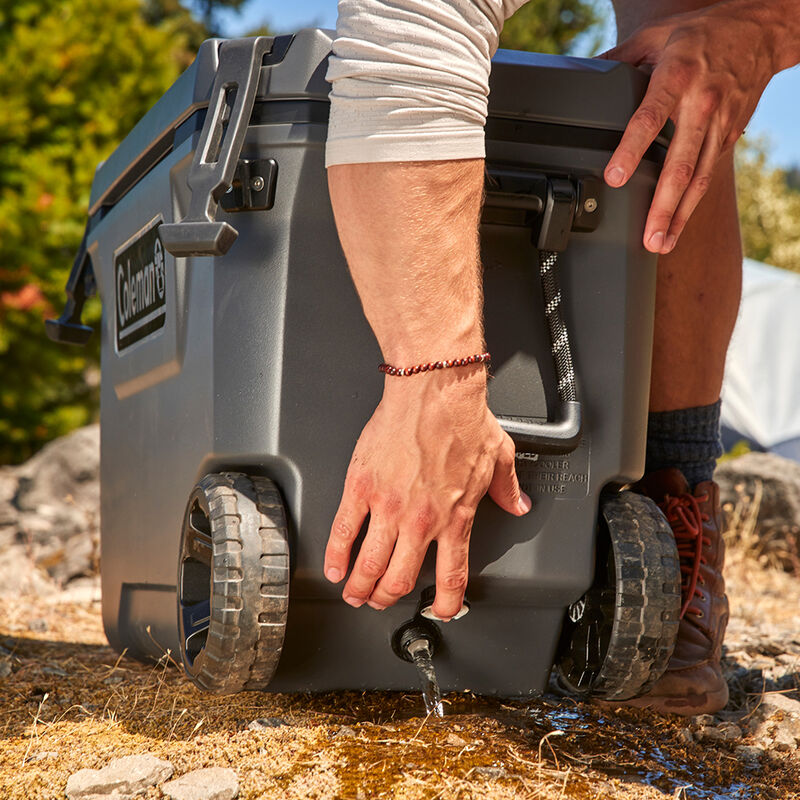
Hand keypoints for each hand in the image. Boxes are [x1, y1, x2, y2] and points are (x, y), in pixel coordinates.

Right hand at [323, 369, 531, 620]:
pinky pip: (343, 531)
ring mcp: (387, 507)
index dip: (447, 602)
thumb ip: (507, 488)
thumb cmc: (463, 419)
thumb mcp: (499, 456)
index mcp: (455, 517)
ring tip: (354, 595)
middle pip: (400, 579)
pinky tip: (335, 567)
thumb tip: (518, 503)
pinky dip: (335, 555)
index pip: (451, 575)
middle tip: (381, 601)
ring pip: (369, 564)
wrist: (433, 391)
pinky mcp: (361, 487)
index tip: (441, 609)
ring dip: (360, 587)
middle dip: (388, 599)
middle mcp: (421, 521)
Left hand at [601, 0, 778, 253]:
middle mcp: (702, 105)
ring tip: (662, 243)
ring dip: (679, 216)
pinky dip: (692, 203)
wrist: (760, 30)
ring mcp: (719, 124)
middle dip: (663, 206)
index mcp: (677, 77)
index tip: (615, 178)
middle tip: (648, 237)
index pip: (650, 119)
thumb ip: (618, 59)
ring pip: (699, 179)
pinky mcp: (730, 136)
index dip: (631, 150)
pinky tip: (677, 224)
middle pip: (681, 165)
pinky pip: (708, 175)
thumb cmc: (703, 34)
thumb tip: (584, 76)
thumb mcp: (655, 35)